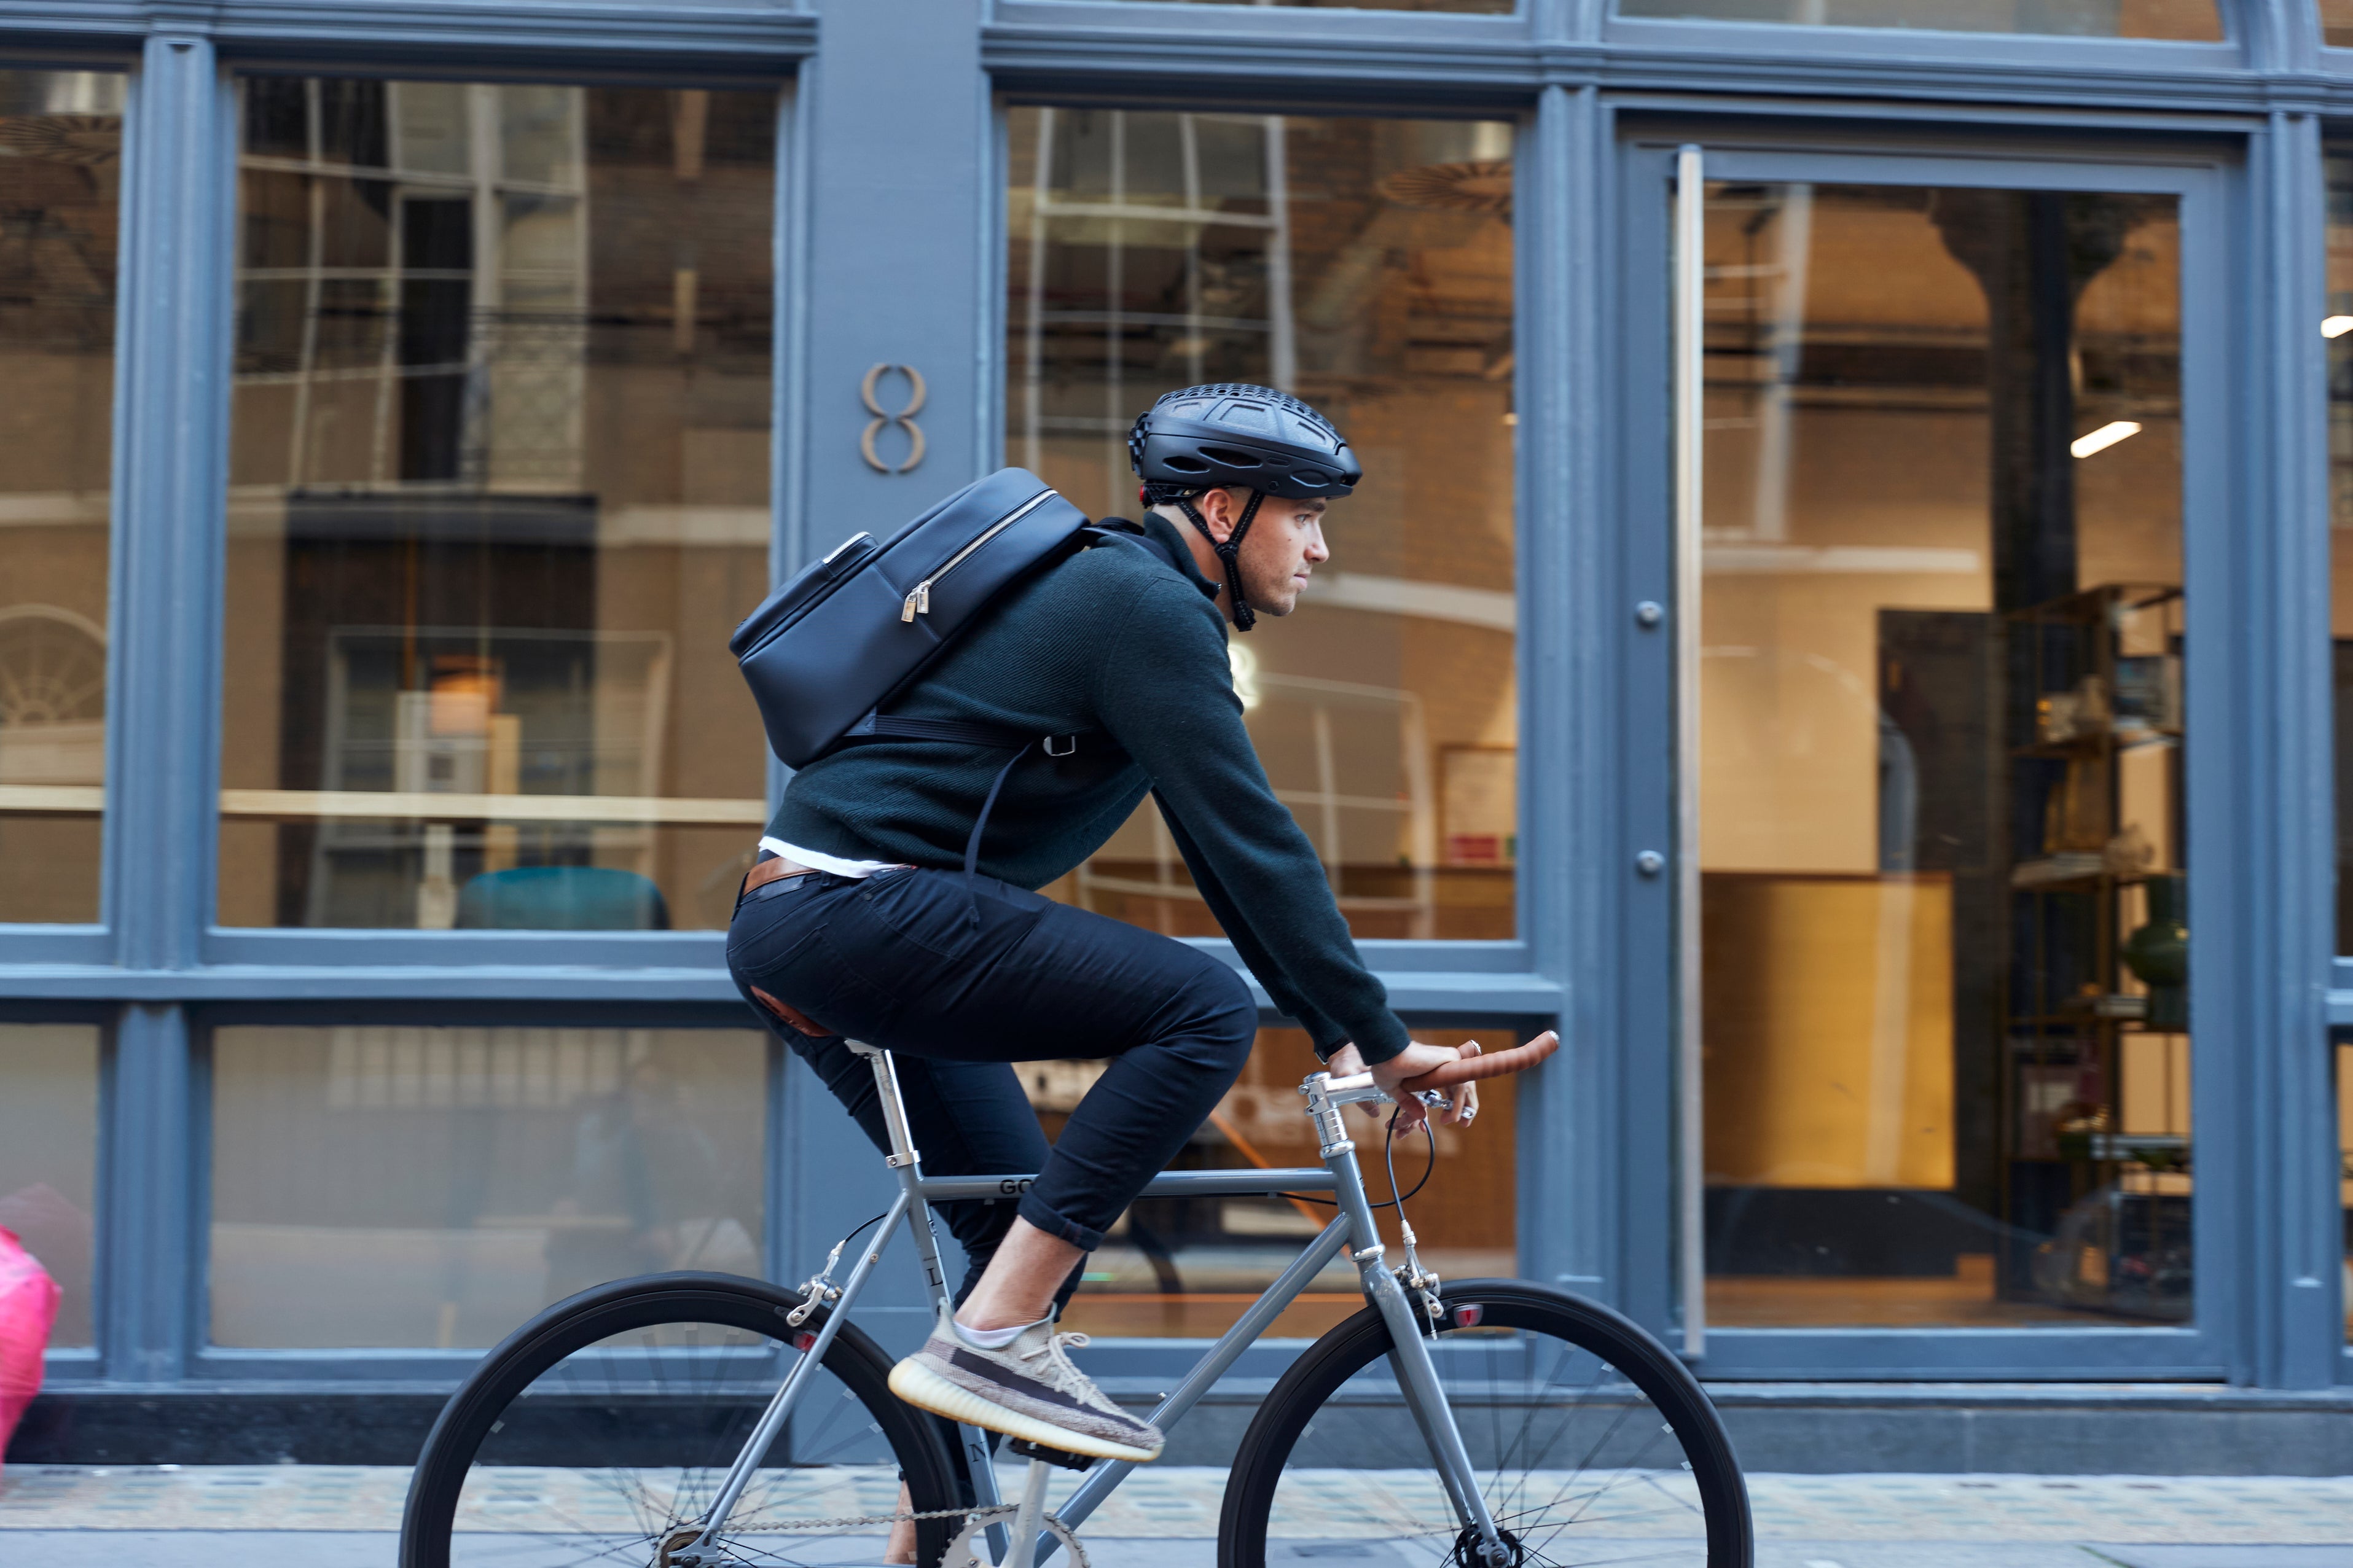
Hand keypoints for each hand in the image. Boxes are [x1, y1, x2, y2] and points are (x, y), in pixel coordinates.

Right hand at [1324, 1040, 1480, 1133]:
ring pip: (1464, 1087)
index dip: (1453, 1105)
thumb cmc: (1387, 1065)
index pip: (1451, 1088)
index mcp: (1433, 1069)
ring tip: (1451, 1121)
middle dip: (1465, 1107)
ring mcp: (1448, 1061)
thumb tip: (1421, 1117)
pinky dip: (1458, 1103)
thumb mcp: (1397, 1090)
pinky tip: (1451, 1116)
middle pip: (1463, 1087)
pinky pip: (1461, 1085)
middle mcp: (1444, 1064)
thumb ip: (1410, 1102)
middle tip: (1464, 1124)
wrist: (1385, 1054)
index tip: (1446, 1120)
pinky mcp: (1450, 1060)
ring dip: (1461, 1108)